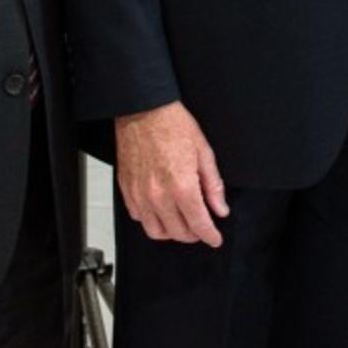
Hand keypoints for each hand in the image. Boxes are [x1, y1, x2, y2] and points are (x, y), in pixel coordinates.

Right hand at [114, 101, 228, 246]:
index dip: (210, 235)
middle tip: (201, 228)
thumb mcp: (203, 151)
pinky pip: (138, 217)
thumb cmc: (172, 124)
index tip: (215, 238)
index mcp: (182, 186)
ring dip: (171, 232)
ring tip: (181, 223)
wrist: (142, 109)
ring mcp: (140, 195)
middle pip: (179, 232)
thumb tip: (220, 208)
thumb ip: (213, 185)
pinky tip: (160, 210)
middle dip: (194, 234)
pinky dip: (151, 220)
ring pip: (156, 232)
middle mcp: (159, 196)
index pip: (199, 224)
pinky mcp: (127, 190)